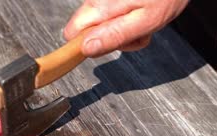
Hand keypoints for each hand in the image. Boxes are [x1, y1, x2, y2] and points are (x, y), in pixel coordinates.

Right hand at [64, 0, 188, 56]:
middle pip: (84, 28)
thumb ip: (114, 36)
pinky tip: (140, 9)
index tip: (111, 44)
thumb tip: (87, 49)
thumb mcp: (145, 22)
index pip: (71, 34)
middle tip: (132, 32)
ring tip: (141, 17)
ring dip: (120, 25)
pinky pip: (109, 10)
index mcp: (100, 7)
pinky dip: (125, 14)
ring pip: (99, 19)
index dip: (89, 45)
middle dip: (107, 36)